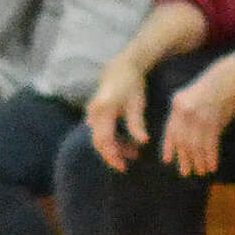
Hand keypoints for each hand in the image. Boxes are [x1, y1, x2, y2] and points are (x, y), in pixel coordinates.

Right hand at [84, 56, 150, 171]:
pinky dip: (113, 138)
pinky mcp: (95, 112)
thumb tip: (143, 142)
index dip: (112, 156)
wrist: (121, 67)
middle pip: (99, 142)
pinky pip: (102, 130)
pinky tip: (127, 143)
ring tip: (134, 153)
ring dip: (115, 146)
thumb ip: (137, 124)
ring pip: (101, 137)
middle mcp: (93, 113)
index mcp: (103, 111)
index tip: (123, 167)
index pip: (104, 140)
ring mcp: (92, 112)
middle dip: (113, 154)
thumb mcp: (137, 104)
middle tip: (127, 164)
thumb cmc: (132, 84)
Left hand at [160, 59, 234, 178]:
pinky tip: (212, 164)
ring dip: (199, 160)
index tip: (169, 161)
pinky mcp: (215, 120)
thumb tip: (185, 135)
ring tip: (202, 171)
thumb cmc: (215, 86)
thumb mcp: (194, 96)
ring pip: (196, 144)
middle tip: (186, 172)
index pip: (170, 131)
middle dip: (185, 158)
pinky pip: (210, 143)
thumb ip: (186, 112)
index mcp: (177, 104)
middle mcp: (185, 112)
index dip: (169, 147)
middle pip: (183, 141)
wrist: (232, 77)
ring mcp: (200, 116)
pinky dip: (211, 156)